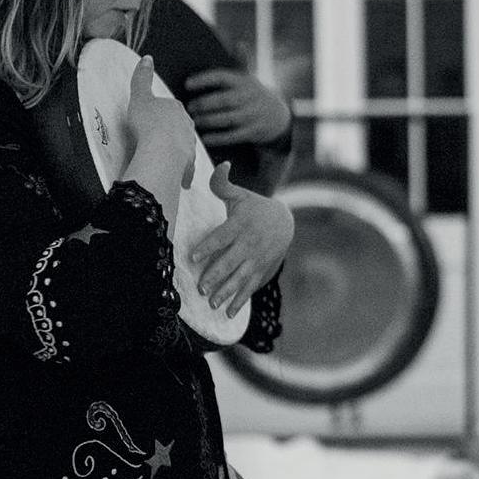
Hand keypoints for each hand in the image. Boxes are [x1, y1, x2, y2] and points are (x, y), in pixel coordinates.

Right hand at [127, 55, 195, 188]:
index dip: (160, 114)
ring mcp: (189, 145)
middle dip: (172, 133)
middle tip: (157, 139)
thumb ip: (142, 78)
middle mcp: (186, 126)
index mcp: (175, 109)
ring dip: (177, 152)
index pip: (170, 109)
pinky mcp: (188, 164)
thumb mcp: (140, 97)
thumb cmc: (149, 125)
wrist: (161, 151)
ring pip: (184, 147)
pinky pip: (185, 169)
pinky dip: (182, 173)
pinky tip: (178, 179)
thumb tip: (147, 58)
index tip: (152, 121)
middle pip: (179, 127)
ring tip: (165, 159)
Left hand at [184, 68, 291, 145]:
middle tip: (189, 106)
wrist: (278, 116)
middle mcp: (247, 98)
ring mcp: (250, 115)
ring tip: (194, 120)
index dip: (204, 80)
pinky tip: (205, 138)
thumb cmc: (253, 94)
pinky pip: (232, 136)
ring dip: (208, 120)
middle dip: (204, 104)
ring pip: (226, 118)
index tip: (187, 83)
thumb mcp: (249, 78)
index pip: (222, 77)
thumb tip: (239, 43)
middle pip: (223, 100)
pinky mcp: (251, 132)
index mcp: (243, 81)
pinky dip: (218, 138)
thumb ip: (240, 62)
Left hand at [192, 162, 293, 316]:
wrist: (284, 222)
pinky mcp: (262, 271)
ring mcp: (257, 259)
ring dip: (226, 292)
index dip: (209, 247)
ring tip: (211, 302)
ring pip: (240, 278)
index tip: (194, 257)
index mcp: (241, 224)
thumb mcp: (240, 195)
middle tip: (200, 287)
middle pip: (230, 261)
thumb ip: (223, 183)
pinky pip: (250, 288)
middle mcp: (249, 243)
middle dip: (216, 275)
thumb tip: (221, 164)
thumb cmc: (253, 208)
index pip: (222, 236)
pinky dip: (240, 301)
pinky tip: (228, 313)